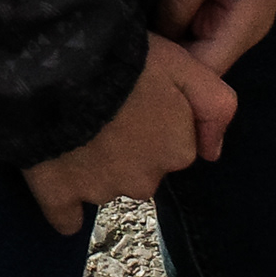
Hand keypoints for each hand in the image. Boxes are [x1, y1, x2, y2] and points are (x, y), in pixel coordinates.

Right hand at [21, 35, 235, 233]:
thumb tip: (213, 152)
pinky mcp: (59, 194)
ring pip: (106, 182)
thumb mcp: (186, 66)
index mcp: (177, 150)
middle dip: (130, 145)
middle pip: (142, 166)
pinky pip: (66, 216)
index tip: (139, 95)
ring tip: (75, 121)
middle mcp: (145, 180)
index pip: (176, 142)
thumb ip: (215, 106)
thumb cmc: (127, 60)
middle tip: (108, 105)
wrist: (60, 67)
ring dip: (96, 163)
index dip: (158, 117)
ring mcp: (100, 190)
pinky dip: (65, 209)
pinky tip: (61, 187)